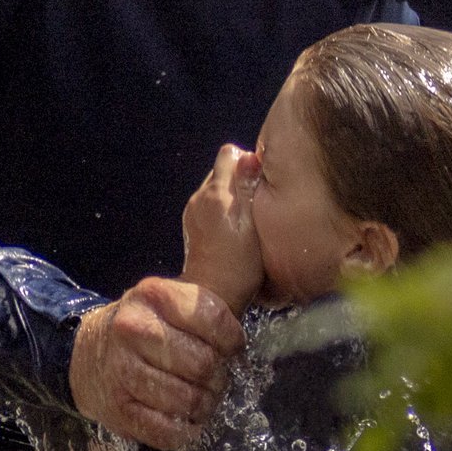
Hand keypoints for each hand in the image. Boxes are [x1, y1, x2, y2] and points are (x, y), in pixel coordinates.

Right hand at [70, 275, 243, 450]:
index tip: (231, 350)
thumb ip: (204, 316)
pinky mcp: (116, 408)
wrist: (85, 353)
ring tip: (201, 400)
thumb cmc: (142, 329)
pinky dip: (184, 432)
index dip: (232, 341)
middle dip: (219, 378)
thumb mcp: (168, 304)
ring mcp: (122, 370)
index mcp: (153, 295)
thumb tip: (239, 353)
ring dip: (204, 406)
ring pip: (188, 400)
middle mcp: (133, 329)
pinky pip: (166, 431)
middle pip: (203, 364)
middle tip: (215, 380)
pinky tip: (185, 422)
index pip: (214, 319)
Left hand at [180, 144, 263, 314]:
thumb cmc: (239, 266)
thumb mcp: (254, 226)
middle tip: (257, 202)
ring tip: (247, 218)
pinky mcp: (191, 223)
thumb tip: (250, 156)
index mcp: (216, 194)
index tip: (260, 180)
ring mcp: (193, 210)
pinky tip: (234, 228)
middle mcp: (200, 197)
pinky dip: (223, 208)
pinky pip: (209, 203)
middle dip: (240, 178)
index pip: (228, 154)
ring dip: (232, 194)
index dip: (247, 162)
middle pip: (222, 169)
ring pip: (216, 186)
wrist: (211, 296)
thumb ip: (250, 189)